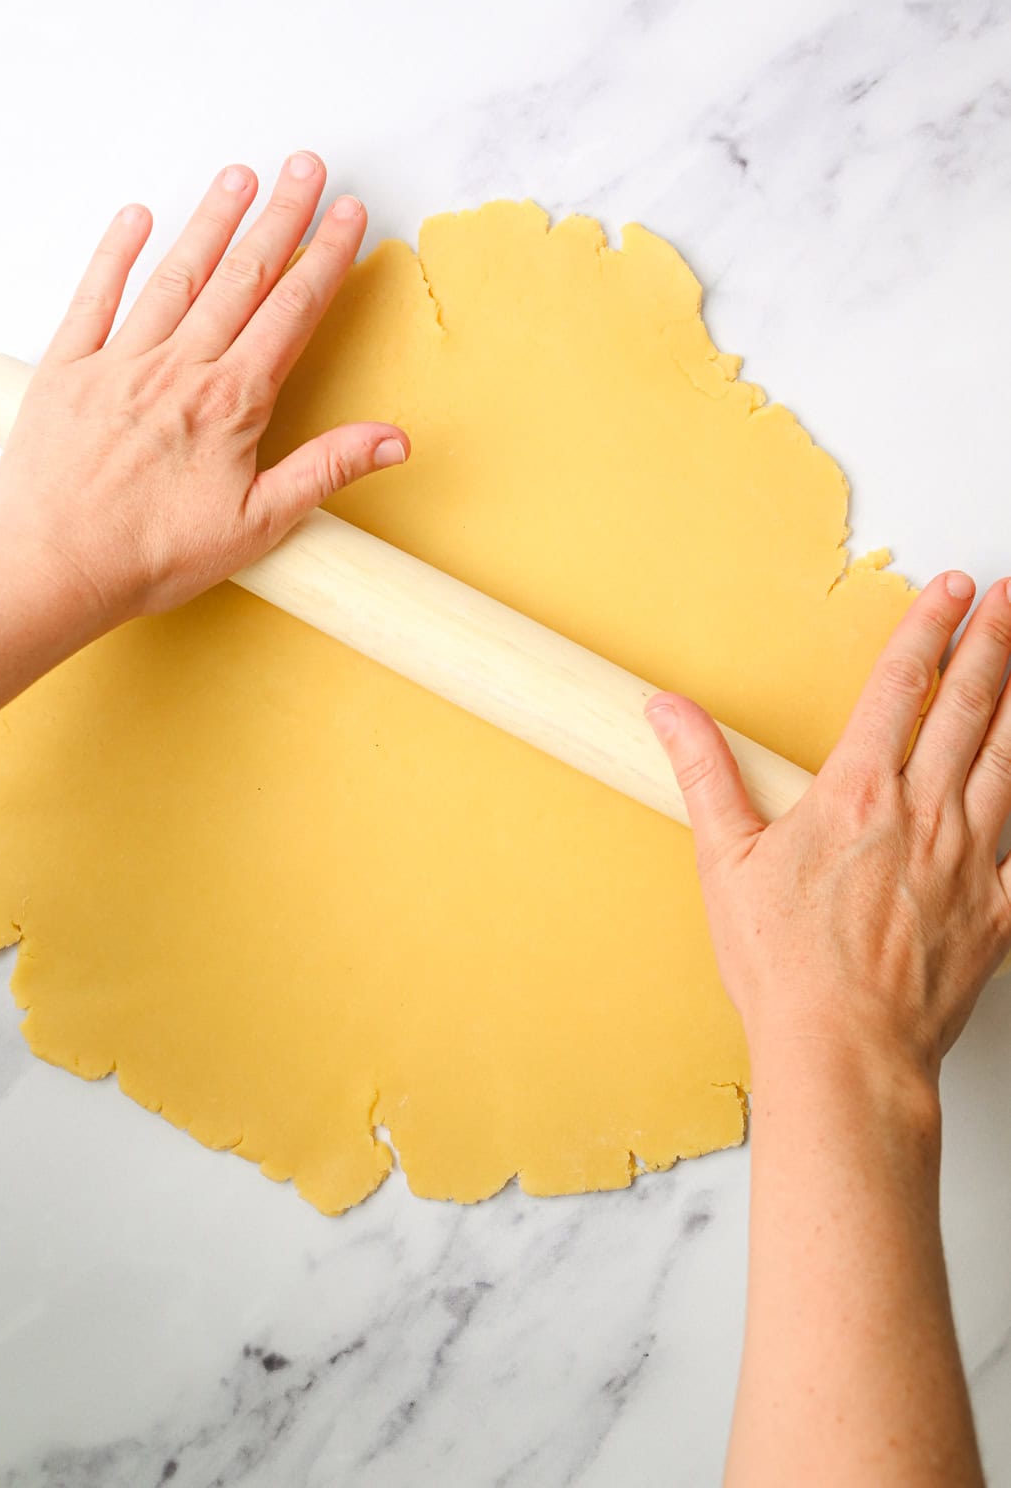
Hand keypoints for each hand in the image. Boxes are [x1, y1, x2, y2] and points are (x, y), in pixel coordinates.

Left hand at [0, 154, 408, 634]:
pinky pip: (93, 297)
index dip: (325, 257)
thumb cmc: (151, 557)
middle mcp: (179, 368)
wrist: (51, 570)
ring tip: (240, 175)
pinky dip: (114, 253)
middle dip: (280, 217)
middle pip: (241, 277)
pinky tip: (136, 215)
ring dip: (211, 221)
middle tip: (306, 166)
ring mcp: (119, 362)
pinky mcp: (66, 371)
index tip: (349, 214)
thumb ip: (326, 470)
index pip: (291, 312)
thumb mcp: (257, 525)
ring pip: (176, 275)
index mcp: (230, 403)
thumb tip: (394, 439)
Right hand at [646, 571, 1010, 1079]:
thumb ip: (705, 771)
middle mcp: (925, 815)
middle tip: (1009, 599)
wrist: (844, 1053)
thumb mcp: (724, 860)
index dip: (929, 630)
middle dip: (994, 643)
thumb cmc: (783, 967)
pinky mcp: (998, 911)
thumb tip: (668, 710)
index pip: (902, 687)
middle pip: (970, 709)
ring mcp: (971, 862)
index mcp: (859, 793)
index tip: (952, 591)